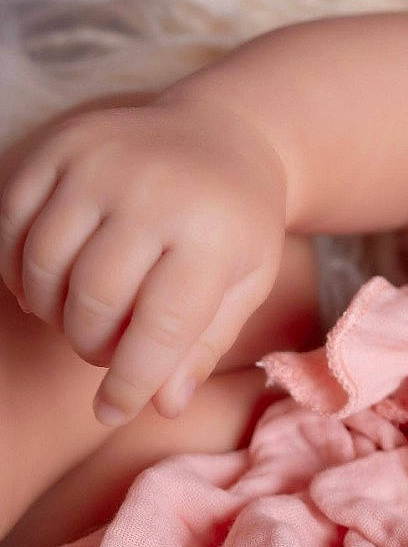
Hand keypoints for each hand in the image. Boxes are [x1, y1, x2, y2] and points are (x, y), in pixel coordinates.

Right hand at [0, 95, 289, 425]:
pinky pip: (12, 223)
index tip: (113, 411)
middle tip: (105, 350)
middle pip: (94, 300)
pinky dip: (20, 267)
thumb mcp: (245, 282)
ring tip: (83, 316)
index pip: (161, 328)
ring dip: (53, 309)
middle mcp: (156, 192)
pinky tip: (51, 283)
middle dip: (91, 344)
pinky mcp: (61, 146)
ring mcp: (103, 163)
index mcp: (213, 233)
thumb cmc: (237, 223)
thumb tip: (161, 406)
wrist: (226, 135)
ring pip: (44, 265)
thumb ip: (203, 344)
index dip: (131, 382)